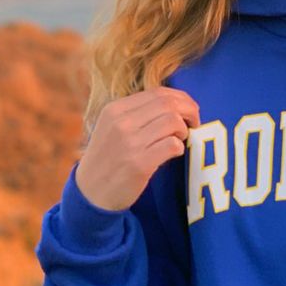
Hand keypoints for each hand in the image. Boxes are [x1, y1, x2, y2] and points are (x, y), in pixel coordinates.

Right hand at [75, 86, 200, 210]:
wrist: (90, 193)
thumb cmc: (108, 158)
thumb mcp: (112, 127)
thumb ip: (138, 112)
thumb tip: (177, 103)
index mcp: (115, 109)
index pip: (158, 92)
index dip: (181, 98)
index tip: (190, 108)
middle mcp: (121, 123)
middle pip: (168, 104)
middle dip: (190, 110)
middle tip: (195, 122)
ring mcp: (130, 143)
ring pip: (173, 122)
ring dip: (184, 130)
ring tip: (181, 139)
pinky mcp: (139, 164)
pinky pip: (172, 145)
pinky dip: (179, 147)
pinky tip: (174, 152)